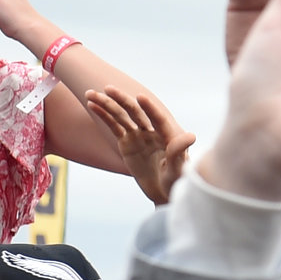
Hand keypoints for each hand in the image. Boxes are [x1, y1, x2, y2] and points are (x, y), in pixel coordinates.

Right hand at [83, 89, 194, 204]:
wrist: (163, 190)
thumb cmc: (175, 180)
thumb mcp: (178, 168)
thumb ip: (179, 151)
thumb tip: (191, 135)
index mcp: (168, 135)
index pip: (159, 119)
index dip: (150, 109)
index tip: (141, 97)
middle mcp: (152, 131)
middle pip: (137, 112)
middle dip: (123, 100)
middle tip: (108, 89)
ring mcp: (138, 135)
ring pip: (122, 116)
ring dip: (107, 104)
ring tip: (90, 93)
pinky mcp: (127, 142)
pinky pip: (114, 126)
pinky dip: (103, 115)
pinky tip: (92, 104)